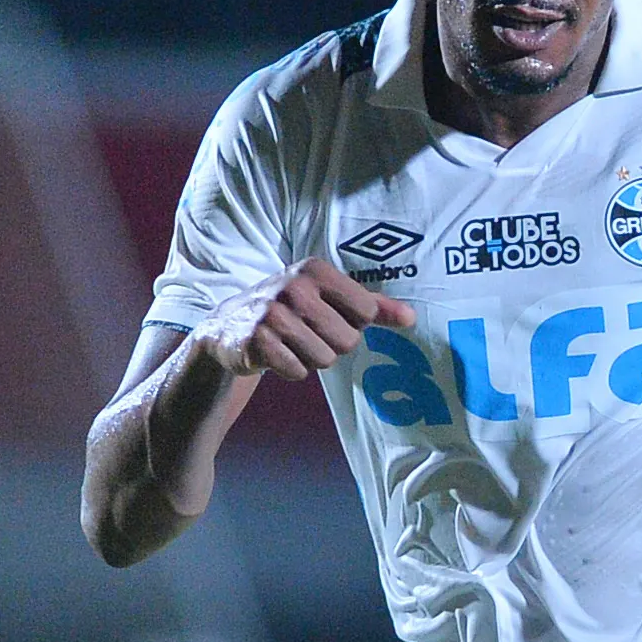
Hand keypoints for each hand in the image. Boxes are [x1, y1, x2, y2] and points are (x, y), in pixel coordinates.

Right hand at [196, 260, 415, 380]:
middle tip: (307, 333)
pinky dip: (291, 369)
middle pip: (347, 341)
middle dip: (332, 345)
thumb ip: (373, 306)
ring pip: (324, 359)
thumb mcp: (330, 298)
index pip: (366, 313)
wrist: (231, 324)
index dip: (353, 324)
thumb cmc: (293, 308)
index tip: (330, 316)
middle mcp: (295, 287)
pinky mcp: (256, 341)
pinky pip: (298, 371)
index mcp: (316, 270)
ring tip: (292, 342)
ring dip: (311, 359)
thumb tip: (411, 318)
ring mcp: (273, 314)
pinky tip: (276, 353)